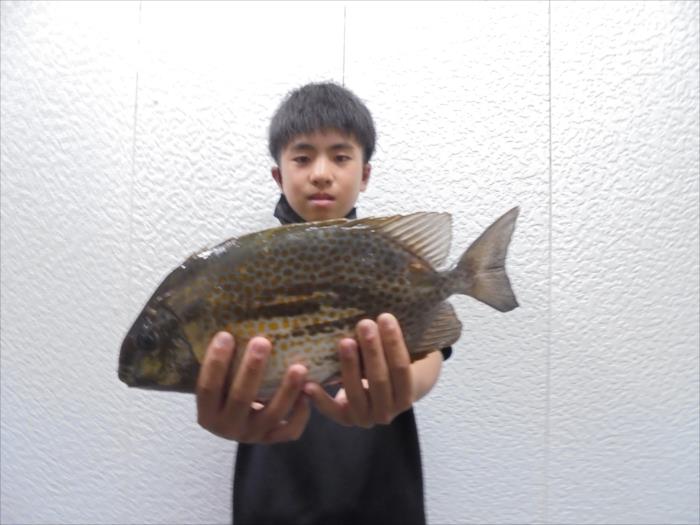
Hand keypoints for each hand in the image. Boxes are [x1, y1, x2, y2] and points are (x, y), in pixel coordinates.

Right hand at [196, 332, 310, 443]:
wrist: (235, 423)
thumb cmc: (225, 390)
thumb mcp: (217, 382)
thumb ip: (222, 363)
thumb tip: (229, 319)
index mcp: (207, 413)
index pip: (208, 388)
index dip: (215, 363)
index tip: (225, 335)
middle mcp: (228, 428)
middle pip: (241, 399)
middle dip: (252, 369)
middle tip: (263, 342)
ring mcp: (252, 435)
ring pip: (272, 414)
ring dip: (287, 390)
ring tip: (299, 367)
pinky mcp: (272, 439)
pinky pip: (290, 430)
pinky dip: (300, 413)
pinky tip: (307, 392)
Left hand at [304, 313, 413, 427]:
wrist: (380, 399)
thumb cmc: (386, 370)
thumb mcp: (393, 362)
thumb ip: (389, 346)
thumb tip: (379, 315)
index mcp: (406, 396)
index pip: (401, 369)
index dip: (394, 343)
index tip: (385, 317)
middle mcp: (387, 412)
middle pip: (379, 380)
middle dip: (372, 350)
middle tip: (364, 324)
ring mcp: (365, 418)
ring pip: (356, 392)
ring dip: (350, 366)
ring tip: (345, 341)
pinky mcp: (344, 420)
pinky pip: (331, 410)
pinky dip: (320, 398)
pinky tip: (309, 384)